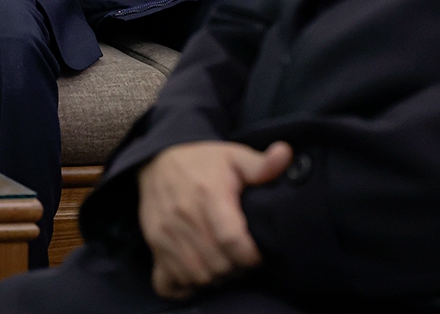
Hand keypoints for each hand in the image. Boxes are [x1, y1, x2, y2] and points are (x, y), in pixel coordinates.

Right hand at [137, 140, 292, 298]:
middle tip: (244, 259)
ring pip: (197, 276)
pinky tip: (199, 274)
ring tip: (226, 265)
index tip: (258, 252)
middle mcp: (183, 216)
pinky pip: (168, 281)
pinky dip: (185, 286)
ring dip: (216, 279)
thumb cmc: (202, 162)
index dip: (251, 256)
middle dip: (238, 269)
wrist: (157, 161)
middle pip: (218, 264)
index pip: (232, 240)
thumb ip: (261, 163)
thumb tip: (285, 154)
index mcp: (208, 194)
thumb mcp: (233, 156)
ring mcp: (165, 233)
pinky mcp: (154, 244)